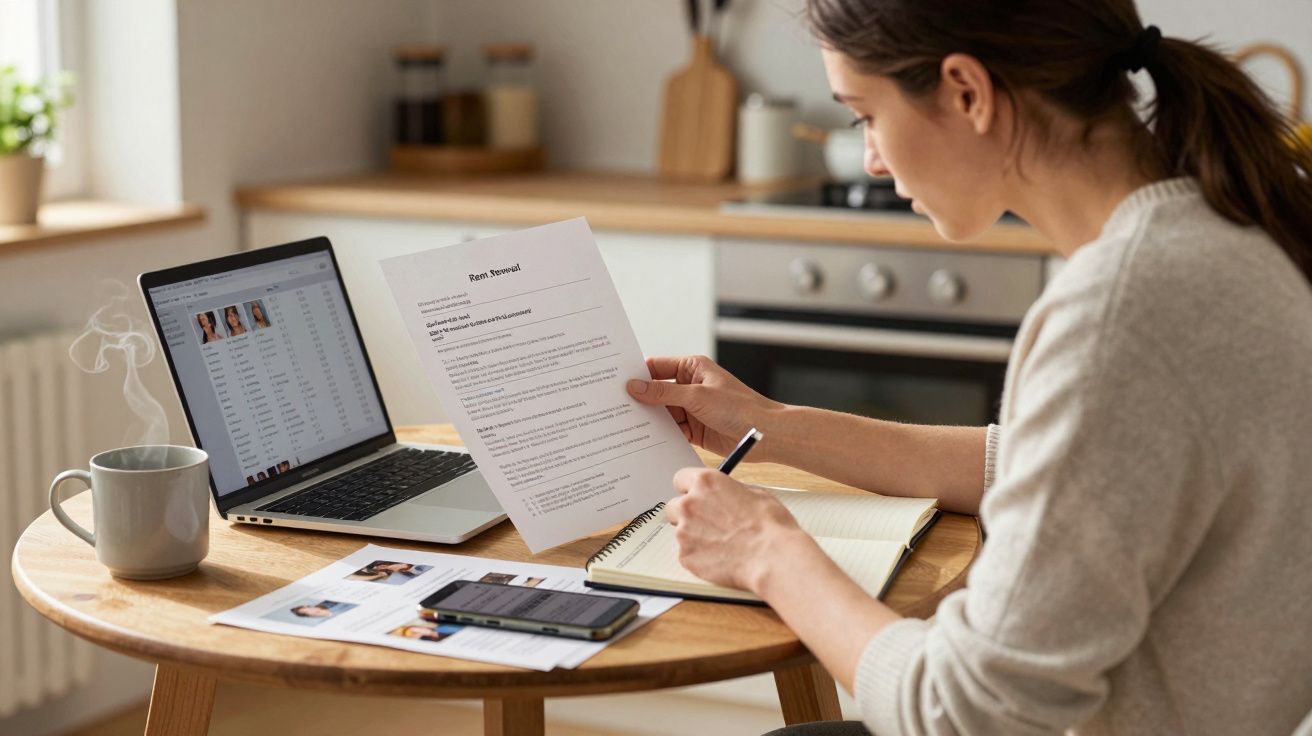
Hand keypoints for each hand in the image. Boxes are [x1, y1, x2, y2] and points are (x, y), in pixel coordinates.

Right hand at [627, 355, 783, 458]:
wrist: (765, 434)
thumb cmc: (740, 407)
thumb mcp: (697, 396)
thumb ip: (664, 393)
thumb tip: (635, 387)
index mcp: (691, 368)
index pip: (655, 367)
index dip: (636, 374)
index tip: (614, 382)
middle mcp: (689, 386)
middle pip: (655, 391)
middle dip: (638, 399)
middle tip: (612, 406)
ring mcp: (690, 408)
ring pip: (660, 412)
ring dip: (646, 419)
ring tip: (621, 425)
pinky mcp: (692, 428)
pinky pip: (669, 429)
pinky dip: (657, 434)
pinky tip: (641, 439)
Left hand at [665, 467, 808, 594]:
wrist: (772, 557)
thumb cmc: (770, 526)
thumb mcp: (755, 493)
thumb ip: (729, 491)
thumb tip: (724, 494)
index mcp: (705, 483)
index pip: (680, 479)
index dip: (690, 489)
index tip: (695, 495)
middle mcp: (689, 504)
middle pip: (675, 506)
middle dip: (688, 513)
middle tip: (707, 522)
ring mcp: (684, 532)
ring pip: (681, 531)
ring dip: (694, 535)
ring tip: (721, 543)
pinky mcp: (686, 556)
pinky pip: (687, 554)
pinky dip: (699, 556)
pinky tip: (720, 557)